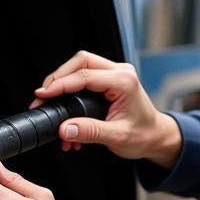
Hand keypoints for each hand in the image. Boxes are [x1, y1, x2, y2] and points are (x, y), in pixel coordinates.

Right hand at [32, 50, 181, 168]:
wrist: (156, 137)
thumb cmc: (144, 136)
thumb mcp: (116, 137)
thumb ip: (90, 132)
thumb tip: (64, 129)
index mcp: (124, 82)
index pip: (84, 75)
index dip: (60, 84)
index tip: (42, 95)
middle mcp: (120, 72)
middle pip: (80, 61)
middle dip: (58, 78)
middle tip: (43, 96)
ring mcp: (115, 74)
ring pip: (80, 66)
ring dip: (63, 84)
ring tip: (52, 106)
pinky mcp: (110, 81)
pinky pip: (85, 77)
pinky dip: (71, 91)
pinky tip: (67, 113)